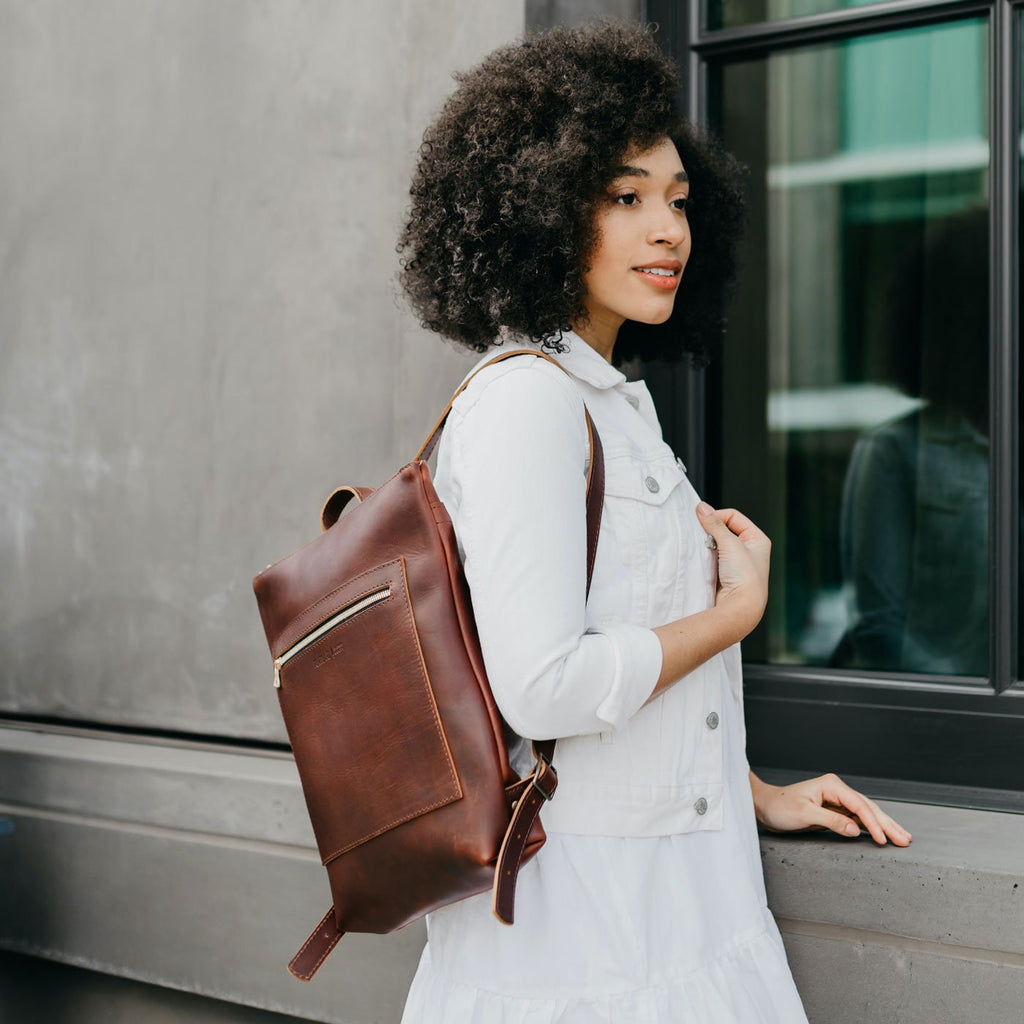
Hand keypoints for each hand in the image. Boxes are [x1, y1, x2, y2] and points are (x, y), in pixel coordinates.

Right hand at [696, 503, 770, 637]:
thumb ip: (715, 524)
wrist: (741, 608)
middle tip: (702, 536)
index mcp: (757, 539)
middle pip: (723, 530)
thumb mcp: (731, 544)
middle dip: (710, 532)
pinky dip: (704, 557)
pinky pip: (710, 559)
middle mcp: (748, 550)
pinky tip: (701, 561)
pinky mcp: (723, 574)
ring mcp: (735, 563)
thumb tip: (702, 508)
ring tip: (703, 550)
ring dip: (706, 545)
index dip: (718, 517)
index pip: (733, 517)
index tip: (703, 521)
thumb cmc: (746, 578)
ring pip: (715, 544)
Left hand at [749, 771, 911, 846]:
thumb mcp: (804, 815)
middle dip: (887, 823)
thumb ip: (831, 821)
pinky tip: (883, 835)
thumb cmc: (780, 807)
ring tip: (902, 837)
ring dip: (883, 826)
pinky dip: (871, 828)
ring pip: (866, 813)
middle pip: (868, 807)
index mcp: (831, 786)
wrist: (766, 807)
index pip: (859, 805)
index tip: (883, 839)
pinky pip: (858, 819)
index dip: (873, 823)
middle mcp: (837, 790)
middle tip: (905, 839)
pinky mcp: (835, 811)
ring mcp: (837, 800)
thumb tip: (856, 830)